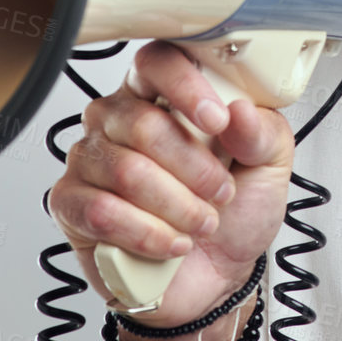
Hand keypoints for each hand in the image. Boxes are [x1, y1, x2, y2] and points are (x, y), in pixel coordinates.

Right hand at [49, 40, 294, 326]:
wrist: (215, 278)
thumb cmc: (236, 213)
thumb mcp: (269, 168)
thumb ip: (264, 132)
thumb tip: (240, 110)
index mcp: (164, 95)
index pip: (157, 62)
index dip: (185, 86)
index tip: (216, 120)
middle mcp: (119, 119)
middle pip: (142, 123)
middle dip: (194, 169)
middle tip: (220, 193)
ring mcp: (91, 159)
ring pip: (126, 172)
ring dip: (176, 207)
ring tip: (201, 223)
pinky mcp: (71, 204)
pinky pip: (100, 210)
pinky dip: (147, 233)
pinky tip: (171, 242)